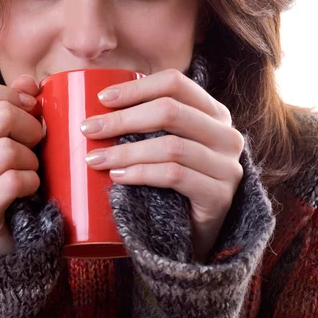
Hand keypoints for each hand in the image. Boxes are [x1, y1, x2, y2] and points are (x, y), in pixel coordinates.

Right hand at [0, 75, 42, 254]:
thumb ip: (22, 104)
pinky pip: (12, 182)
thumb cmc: (21, 177)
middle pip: (0, 115)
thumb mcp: (22, 136)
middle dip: (32, 127)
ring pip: (7, 149)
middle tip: (37, 146)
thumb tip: (28, 81)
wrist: (20, 236)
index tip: (31, 108)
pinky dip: (32, 183)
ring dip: (32, 160)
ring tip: (32, 171)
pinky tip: (31, 190)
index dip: (6, 94)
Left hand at [81, 68, 244, 262]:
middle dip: (123, 119)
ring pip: (171, 146)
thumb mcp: (165, 143)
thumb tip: (98, 104)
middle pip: (170, 111)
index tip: (102, 99)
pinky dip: (141, 173)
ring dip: (126, 151)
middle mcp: (226, 135)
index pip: (175, 83)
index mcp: (214, 112)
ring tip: (96, 159)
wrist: (194, 234)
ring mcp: (227, 166)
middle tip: (89, 129)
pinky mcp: (220, 196)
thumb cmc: (172, 183)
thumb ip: (147, 122)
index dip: (137, 88)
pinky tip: (118, 177)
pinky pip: (175, 176)